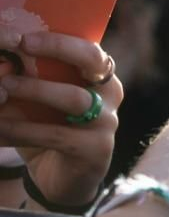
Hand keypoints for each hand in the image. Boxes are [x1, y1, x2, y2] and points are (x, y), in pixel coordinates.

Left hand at [0, 30, 121, 208]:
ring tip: (2, 88)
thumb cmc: (46, 128)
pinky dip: (21, 130)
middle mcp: (109, 94)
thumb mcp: (37, 101)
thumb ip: (25, 80)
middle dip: (57, 48)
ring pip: (74, 98)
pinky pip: (56, 134)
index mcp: (99, 75)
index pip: (88, 47)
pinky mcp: (96, 150)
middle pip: (92, 61)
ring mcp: (107, 122)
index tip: (23, 38)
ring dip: (34, 90)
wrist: (60, 178)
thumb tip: (1, 65)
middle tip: (21, 47)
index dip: (58, 40)